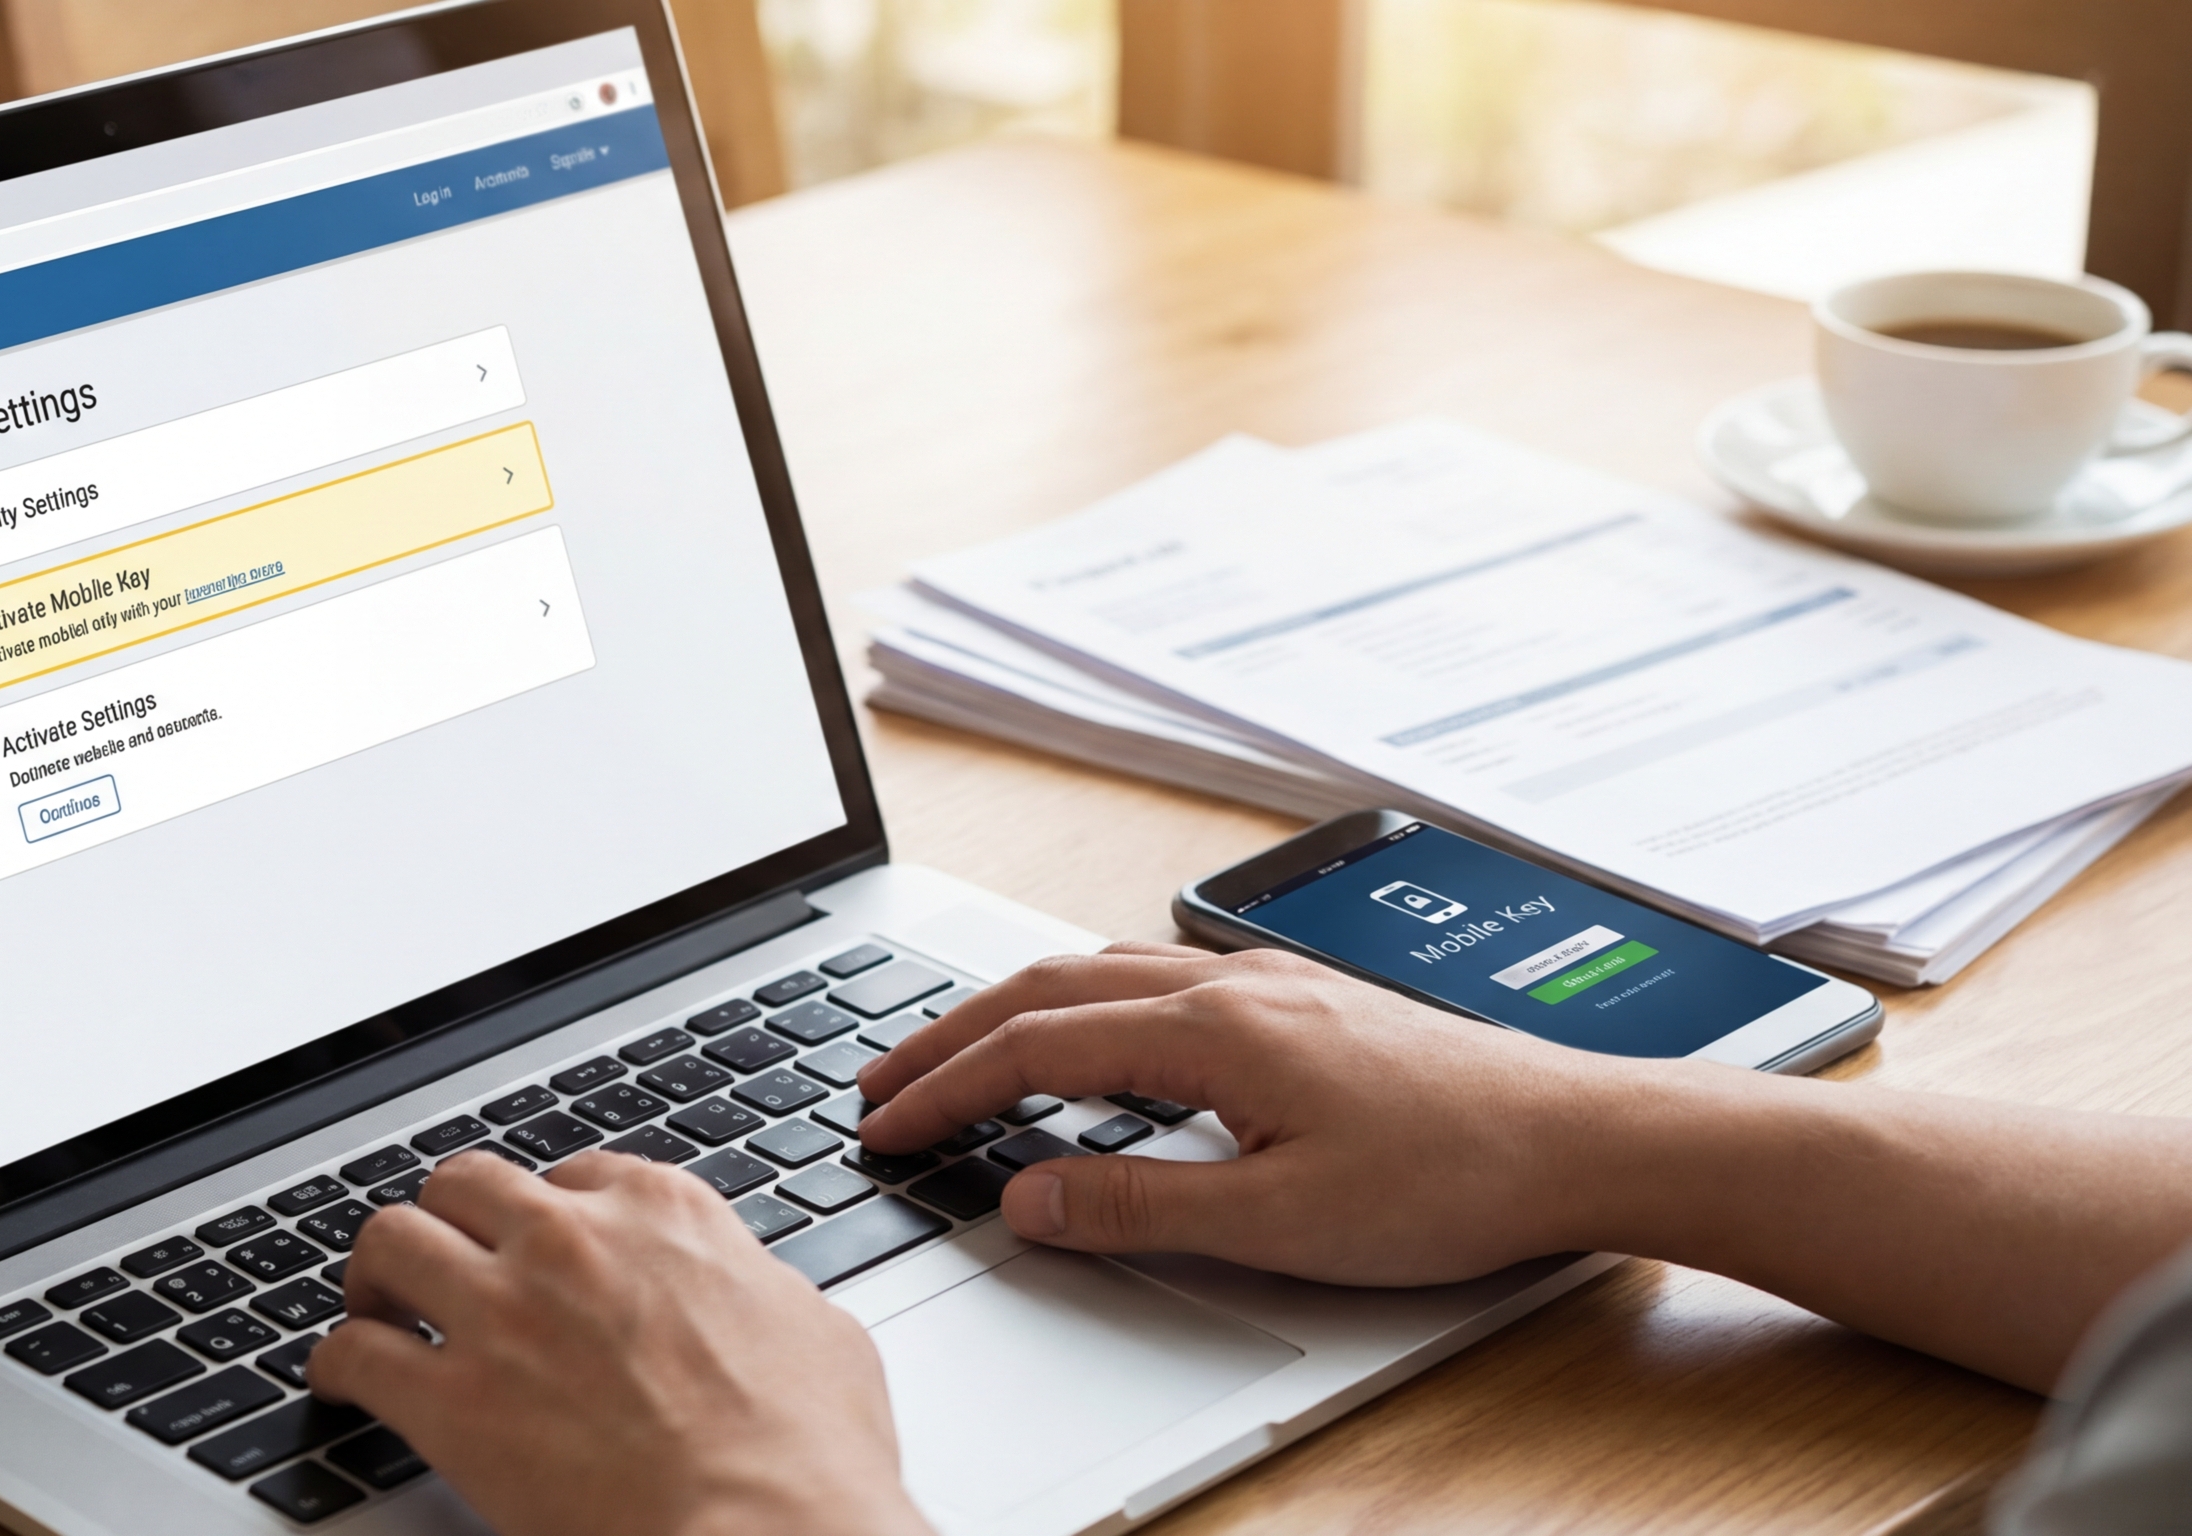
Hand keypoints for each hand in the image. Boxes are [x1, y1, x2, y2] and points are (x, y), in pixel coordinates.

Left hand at [306, 1150, 934, 1535]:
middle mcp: (572, 1241)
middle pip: (465, 1186)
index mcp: (663, 1214)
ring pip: (391, 1241)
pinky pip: (352, 1353)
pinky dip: (336, 1367)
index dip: (544, 1215)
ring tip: (377, 1310)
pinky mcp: (452, 1402)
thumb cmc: (810, 1454)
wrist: (769, 1530)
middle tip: (443, 1266)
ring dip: (378, 1277)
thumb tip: (759, 1303)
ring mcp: (504, 1314)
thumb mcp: (818, 1331)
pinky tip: (343, 1386)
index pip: (571, 1174)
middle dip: (449, 1223)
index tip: (534, 1245)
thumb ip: (759, 1294)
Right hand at [855, 942, 1637, 1284]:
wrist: (1579, 1137)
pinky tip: (1092, 1039)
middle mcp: (1229, 987)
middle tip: (882, 1078)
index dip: (944, 1087)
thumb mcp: (1280, 1221)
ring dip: (1014, 1012)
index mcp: (1211, 1029)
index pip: (1033, 1049)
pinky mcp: (1301, 1003)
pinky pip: (1153, 982)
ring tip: (959, 1054)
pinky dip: (1083, 1005)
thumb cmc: (1454, 1178)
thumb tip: (1027, 1198)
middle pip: (1049, 989)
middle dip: (951, 1034)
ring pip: (1099, 973)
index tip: (881, 1123)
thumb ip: (1139, 1205)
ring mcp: (1268, 987)